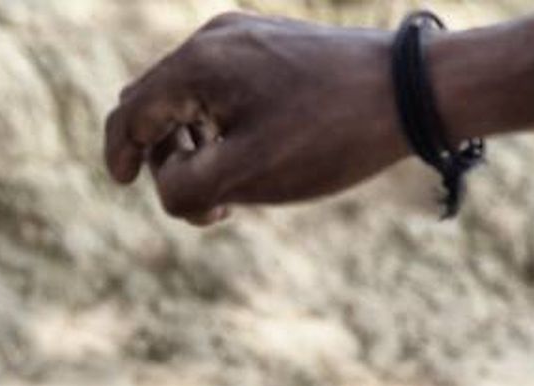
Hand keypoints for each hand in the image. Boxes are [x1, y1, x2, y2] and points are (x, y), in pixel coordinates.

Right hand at [104, 12, 408, 223]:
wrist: (414, 93)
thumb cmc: (329, 135)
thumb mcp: (246, 177)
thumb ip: (183, 189)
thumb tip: (164, 183)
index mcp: (197, 65)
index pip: (130, 114)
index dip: (119, 156)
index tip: (124, 185)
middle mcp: (214, 40)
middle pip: (153, 104)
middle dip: (163, 156)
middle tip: (206, 200)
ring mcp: (244, 37)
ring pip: (187, 98)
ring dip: (193, 146)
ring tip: (234, 188)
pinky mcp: (271, 44)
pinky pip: (220, 88)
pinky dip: (220, 125)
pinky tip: (254, 155)